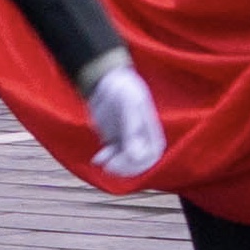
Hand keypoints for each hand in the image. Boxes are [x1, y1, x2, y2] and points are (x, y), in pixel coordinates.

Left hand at [88, 64, 165, 179]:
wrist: (105, 81)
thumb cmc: (122, 88)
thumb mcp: (128, 105)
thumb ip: (132, 129)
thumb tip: (135, 155)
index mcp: (151, 129)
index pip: (153, 155)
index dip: (140, 162)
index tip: (124, 157)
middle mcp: (142, 137)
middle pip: (139, 162)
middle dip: (126, 168)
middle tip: (110, 166)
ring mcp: (127, 139)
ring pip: (125, 162)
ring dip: (115, 166)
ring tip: (102, 162)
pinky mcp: (114, 139)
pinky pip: (113, 156)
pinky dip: (106, 159)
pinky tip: (97, 159)